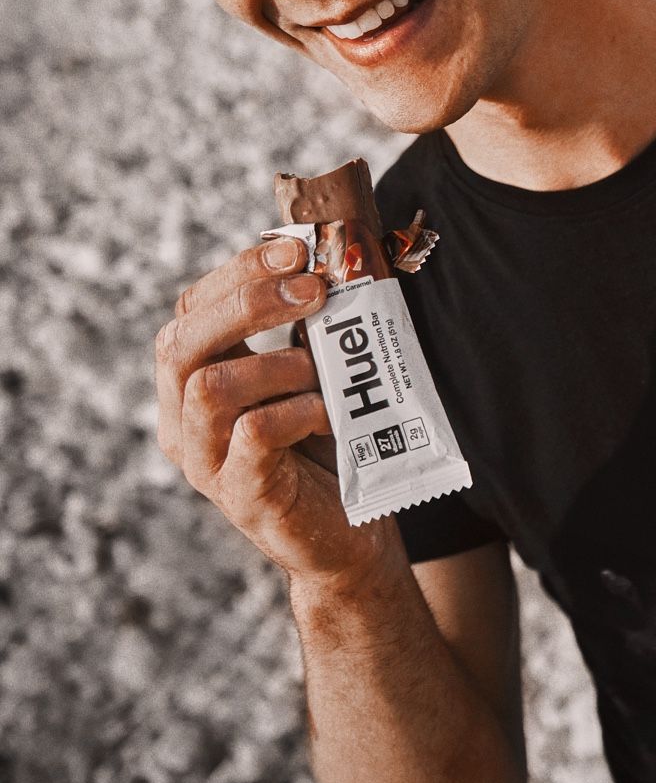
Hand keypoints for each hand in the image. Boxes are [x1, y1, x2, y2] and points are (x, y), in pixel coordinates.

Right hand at [155, 236, 397, 586]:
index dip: (240, 271)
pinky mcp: (241, 495)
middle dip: (249, 303)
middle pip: (180, 342)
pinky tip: (328, 412)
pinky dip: (298, 410)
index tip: (298, 249)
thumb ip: (305, 323)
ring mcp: (206, 461)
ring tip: (324, 373)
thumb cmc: (327, 441)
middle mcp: (183, 419)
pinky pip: (253, 434)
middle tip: (314, 290)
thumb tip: (335, 255)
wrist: (349, 532)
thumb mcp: (310, 371)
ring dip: (280, 364)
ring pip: (210, 388)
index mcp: (194, 378)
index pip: (192, 307)